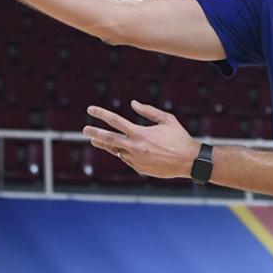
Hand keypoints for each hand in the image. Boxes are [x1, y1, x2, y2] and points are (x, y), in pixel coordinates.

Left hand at [83, 100, 198, 178]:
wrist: (189, 161)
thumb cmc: (179, 137)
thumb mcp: (167, 119)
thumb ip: (148, 111)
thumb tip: (133, 103)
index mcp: (140, 133)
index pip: (115, 121)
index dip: (101, 114)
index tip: (90, 109)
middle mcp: (135, 147)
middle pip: (109, 139)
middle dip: (95, 133)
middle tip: (84, 129)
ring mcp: (136, 160)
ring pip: (116, 151)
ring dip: (105, 144)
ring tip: (95, 140)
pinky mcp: (140, 169)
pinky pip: (126, 159)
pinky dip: (122, 153)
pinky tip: (119, 149)